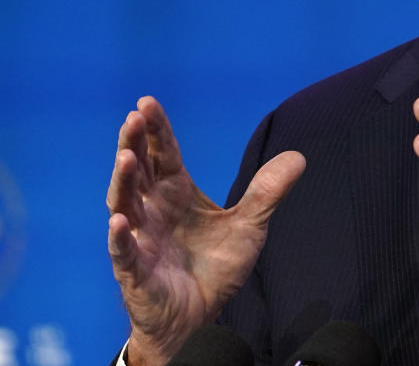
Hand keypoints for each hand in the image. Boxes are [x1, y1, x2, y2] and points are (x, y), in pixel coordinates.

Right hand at [106, 97, 304, 365]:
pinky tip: (120, 220)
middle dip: (134, 144)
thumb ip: (268, 192)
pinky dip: (120, 237)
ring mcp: (141, 239)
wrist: (200, 316)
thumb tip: (299, 157)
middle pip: (138, 171)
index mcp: (175, 193)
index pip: (164, 154)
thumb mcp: (250, 226)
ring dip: (124, 181)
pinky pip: (124, 253)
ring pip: (125, 204)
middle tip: (134, 118)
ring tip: (127, 157)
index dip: (156, 130)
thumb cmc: (215, 267)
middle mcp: (152, 210)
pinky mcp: (136, 272)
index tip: (147, 102)